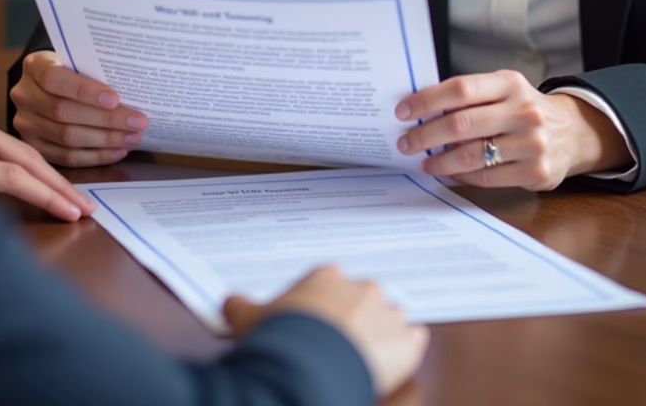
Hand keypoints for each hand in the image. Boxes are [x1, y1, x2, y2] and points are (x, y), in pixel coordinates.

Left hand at [0, 106, 96, 221]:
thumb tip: (32, 185)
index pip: (22, 164)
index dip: (50, 189)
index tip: (76, 210)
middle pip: (25, 161)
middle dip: (57, 186)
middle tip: (88, 208)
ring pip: (16, 168)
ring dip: (45, 188)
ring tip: (74, 205)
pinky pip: (1, 174)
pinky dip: (25, 187)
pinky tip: (42, 196)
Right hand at [9, 50, 148, 167]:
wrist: (49, 84)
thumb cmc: (73, 69)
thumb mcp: (79, 60)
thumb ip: (94, 71)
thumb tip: (133, 91)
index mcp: (34, 66)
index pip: (55, 79)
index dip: (85, 91)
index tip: (115, 99)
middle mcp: (24, 95)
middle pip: (64, 113)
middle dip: (106, 120)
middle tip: (137, 122)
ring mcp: (26, 123)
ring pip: (67, 138)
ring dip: (105, 140)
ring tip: (132, 138)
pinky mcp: (33, 146)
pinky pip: (66, 158)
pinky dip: (95, 156)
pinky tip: (116, 151)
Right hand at [223, 265, 427, 397]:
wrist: (309, 367)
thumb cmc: (282, 339)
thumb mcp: (249, 318)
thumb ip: (242, 305)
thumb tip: (231, 302)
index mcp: (327, 276)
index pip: (329, 284)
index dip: (321, 305)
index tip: (314, 321)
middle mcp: (361, 288)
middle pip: (360, 299)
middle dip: (351, 317)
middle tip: (335, 341)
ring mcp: (387, 313)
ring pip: (389, 317)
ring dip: (379, 332)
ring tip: (362, 355)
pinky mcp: (406, 342)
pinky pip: (414, 338)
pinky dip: (406, 348)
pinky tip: (393, 360)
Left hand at [395, 71, 629, 190]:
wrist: (572, 132)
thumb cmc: (523, 108)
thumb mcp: (503, 90)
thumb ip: (469, 96)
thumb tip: (420, 110)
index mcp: (510, 83)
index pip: (461, 89)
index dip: (427, 100)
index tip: (403, 111)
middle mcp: (524, 111)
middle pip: (461, 124)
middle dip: (425, 135)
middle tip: (406, 143)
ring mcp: (532, 143)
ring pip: (472, 155)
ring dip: (440, 161)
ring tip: (424, 162)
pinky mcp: (536, 172)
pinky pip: (487, 177)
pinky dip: (462, 177)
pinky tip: (449, 173)